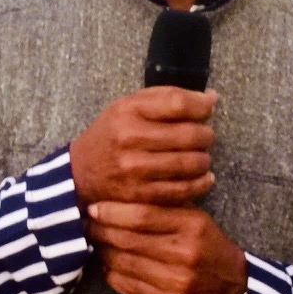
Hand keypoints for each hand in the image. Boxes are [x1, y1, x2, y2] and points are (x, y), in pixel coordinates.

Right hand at [69, 87, 216, 207]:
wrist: (80, 172)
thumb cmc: (112, 134)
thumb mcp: (129, 105)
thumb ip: (168, 98)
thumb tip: (211, 98)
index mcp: (129, 111)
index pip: (179, 103)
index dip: (202, 105)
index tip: (208, 107)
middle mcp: (130, 139)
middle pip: (190, 135)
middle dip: (206, 135)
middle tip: (205, 136)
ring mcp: (135, 170)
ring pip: (191, 164)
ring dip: (204, 159)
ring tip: (201, 156)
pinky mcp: (140, 195)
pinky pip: (183, 190)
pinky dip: (200, 183)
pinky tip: (203, 176)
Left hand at [85, 201, 246, 293]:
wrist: (233, 287)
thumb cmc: (208, 246)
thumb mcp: (196, 218)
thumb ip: (164, 207)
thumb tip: (121, 196)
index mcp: (192, 227)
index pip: (142, 216)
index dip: (112, 211)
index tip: (94, 207)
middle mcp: (184, 256)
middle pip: (128, 240)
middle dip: (101, 230)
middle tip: (87, 223)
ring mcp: (175, 284)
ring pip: (123, 264)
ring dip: (103, 251)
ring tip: (96, 242)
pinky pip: (126, 287)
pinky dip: (112, 273)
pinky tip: (109, 263)